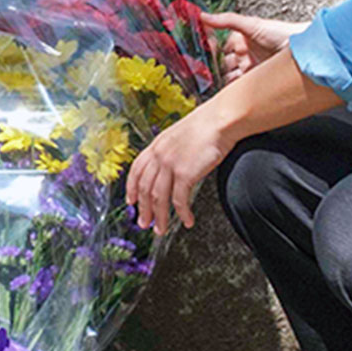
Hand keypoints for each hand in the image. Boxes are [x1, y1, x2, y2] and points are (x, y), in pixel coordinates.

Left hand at [126, 107, 232, 233]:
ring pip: (158, 198)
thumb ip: (170, 150)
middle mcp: (159, 155)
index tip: (132, 202)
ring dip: (160, 217)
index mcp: (156, 145)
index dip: (131, 188)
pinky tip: (187, 221)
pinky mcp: (185, 174)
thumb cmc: (206, 126)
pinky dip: (182, 214)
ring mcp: (170, 165)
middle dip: (143, 209)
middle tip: (144, 223)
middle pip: (145, 188)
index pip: (136, 170)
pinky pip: (179, 200)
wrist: (220, 121)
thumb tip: (169, 165)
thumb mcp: (179, 135)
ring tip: (161, 229)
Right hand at [201, 12, 302, 81]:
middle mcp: (245, 54)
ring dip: (223, 81)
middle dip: (215, 70)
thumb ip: (227, 20)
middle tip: (203, 76)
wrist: (303, 51)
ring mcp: (251, 68)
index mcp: (241, 40)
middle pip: (223, 64)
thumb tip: (204, 16)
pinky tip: (228, 94)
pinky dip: (234, 90)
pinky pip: (241, 87)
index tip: (199, 58)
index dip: (210, 53)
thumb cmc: (281, 32)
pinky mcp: (258, 80)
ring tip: (214, 86)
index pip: (220, 48)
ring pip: (230, 77)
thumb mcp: (252, 24)